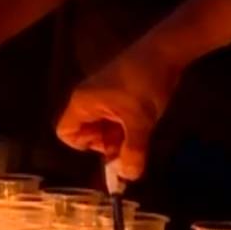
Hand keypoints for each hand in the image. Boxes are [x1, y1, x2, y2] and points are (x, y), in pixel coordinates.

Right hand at [53, 45, 183, 181]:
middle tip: (131, 144)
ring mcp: (102, 97)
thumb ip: (133, 151)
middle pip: (86, 133)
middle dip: (106, 144)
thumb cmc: (144, 83)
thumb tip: (129, 178)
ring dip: (119, 137)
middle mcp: (87, 100)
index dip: (84, 146)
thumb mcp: (140, 121)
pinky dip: (126, 126)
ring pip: (103, 127)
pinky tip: (143, 124)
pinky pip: (114, 118)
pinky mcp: (117, 95)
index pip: (66, 133)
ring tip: (140, 134)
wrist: (164, 51)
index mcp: (82, 103)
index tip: (109, 146)